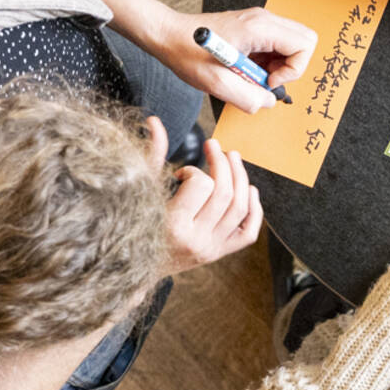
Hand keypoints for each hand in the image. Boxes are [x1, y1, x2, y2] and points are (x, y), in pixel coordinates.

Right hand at [147, 118, 263, 271]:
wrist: (136, 268)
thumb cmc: (135, 225)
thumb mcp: (142, 191)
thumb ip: (152, 156)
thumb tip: (154, 121)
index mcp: (174, 225)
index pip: (201, 185)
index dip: (194, 170)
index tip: (181, 173)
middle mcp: (197, 240)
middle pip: (225, 194)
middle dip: (224, 164)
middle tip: (216, 147)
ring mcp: (211, 249)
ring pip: (240, 209)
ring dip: (242, 179)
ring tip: (233, 159)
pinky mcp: (219, 254)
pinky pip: (248, 233)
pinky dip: (255, 210)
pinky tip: (250, 191)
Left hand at [153, 8, 316, 114]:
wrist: (167, 34)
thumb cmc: (186, 52)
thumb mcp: (217, 83)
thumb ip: (248, 97)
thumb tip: (268, 101)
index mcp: (259, 27)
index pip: (304, 45)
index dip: (292, 70)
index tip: (267, 81)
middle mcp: (263, 19)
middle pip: (305, 40)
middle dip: (292, 66)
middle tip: (266, 78)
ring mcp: (259, 21)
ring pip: (292, 44)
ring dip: (279, 66)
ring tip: (252, 74)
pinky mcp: (253, 28)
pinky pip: (276, 46)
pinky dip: (268, 62)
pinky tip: (247, 68)